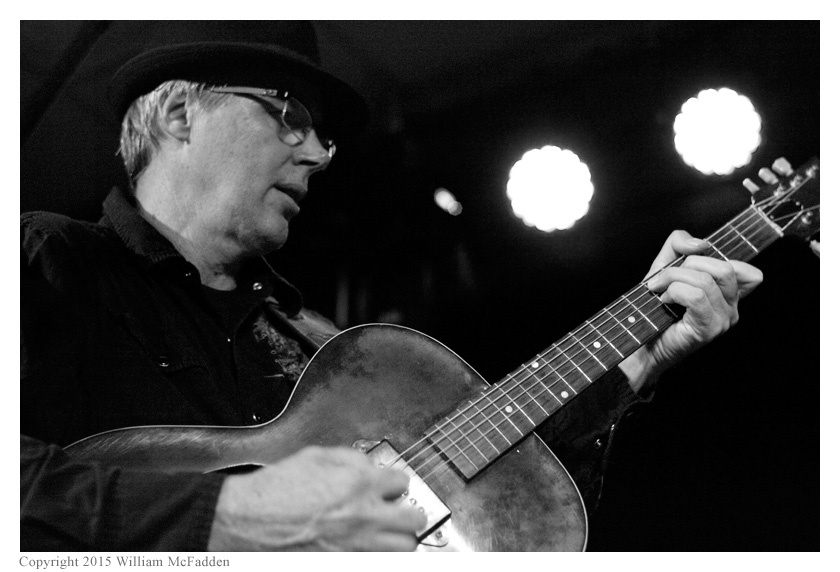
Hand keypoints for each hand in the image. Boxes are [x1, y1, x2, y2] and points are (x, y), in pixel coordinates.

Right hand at [207, 446, 426, 550]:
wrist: (247, 519)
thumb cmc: (275, 489)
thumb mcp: (315, 457)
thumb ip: (350, 459)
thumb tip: (370, 466)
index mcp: (359, 484)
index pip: (402, 482)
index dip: (393, 484)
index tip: (388, 488)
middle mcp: (364, 516)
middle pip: (414, 520)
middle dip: (408, 515)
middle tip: (397, 513)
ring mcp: (356, 546)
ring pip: (404, 549)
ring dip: (399, 540)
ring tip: (387, 535)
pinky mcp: (345, 564)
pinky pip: (377, 563)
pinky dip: (376, 555)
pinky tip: (365, 548)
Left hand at [619, 230, 762, 392]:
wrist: (641, 345)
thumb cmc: (654, 309)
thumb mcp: (665, 267)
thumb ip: (679, 246)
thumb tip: (700, 243)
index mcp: (728, 294)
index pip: (749, 272)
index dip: (718, 256)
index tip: (687, 259)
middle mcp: (732, 308)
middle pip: (723, 268)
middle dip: (687, 265)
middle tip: (663, 279)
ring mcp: (723, 320)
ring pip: (706, 281)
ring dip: (673, 279)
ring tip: (660, 291)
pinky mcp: (708, 329)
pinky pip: (696, 296)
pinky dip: (674, 291)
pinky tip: (664, 300)